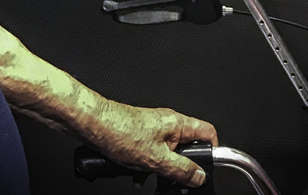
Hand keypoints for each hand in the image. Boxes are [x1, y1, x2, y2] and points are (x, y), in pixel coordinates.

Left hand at [84, 100, 217, 186]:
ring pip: (169, 153)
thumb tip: (199, 176)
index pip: (207, 132)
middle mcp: (168, 124)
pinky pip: (153, 154)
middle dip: (183, 168)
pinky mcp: (142, 136)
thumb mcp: (156, 158)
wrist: (95, 125)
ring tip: (154, 182)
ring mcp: (155, 129)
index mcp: (177, 124)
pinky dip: (148, 167)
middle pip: (188, 147)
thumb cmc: (121, 132)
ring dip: (163, 171)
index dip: (212, 150)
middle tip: (177, 183)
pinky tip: (138, 177)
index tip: (208, 169)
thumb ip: (181, 169)